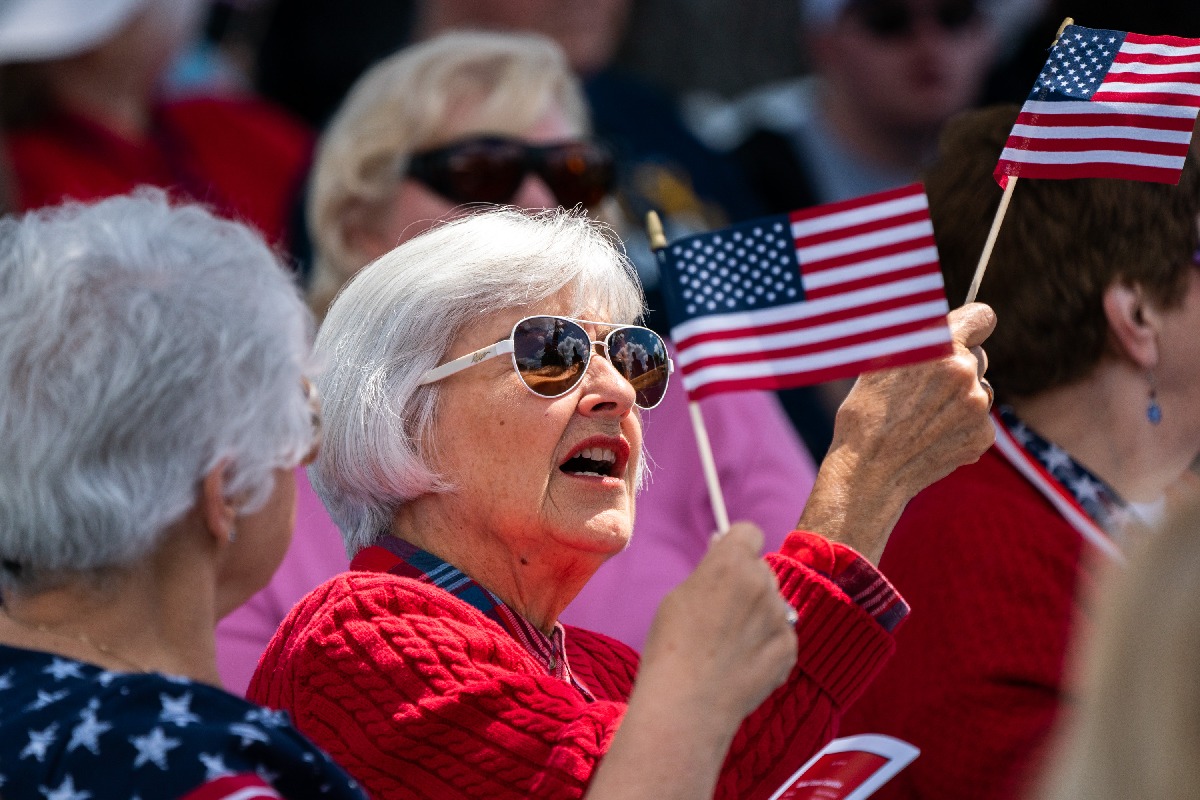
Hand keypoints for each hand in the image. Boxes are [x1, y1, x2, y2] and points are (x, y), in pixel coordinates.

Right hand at [640, 522, 797, 720]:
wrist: (688, 704)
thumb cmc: (671, 648)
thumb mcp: (679, 596)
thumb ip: (709, 576)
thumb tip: (723, 569)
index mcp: (731, 563)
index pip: (748, 532)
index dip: (737, 546)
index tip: (728, 561)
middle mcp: (762, 583)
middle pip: (761, 570)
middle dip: (747, 583)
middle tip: (723, 612)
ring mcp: (780, 617)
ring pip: (773, 604)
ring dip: (759, 615)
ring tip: (731, 645)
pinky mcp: (790, 649)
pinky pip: (781, 635)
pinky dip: (767, 644)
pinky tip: (744, 663)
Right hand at [798, 303, 996, 562]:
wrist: (869, 472)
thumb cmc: (865, 413)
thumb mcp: (881, 362)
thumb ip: (917, 339)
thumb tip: (935, 323)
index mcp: (942, 347)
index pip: (982, 317)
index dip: (971, 325)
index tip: (964, 334)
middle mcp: (967, 373)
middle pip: (978, 356)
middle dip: (958, 367)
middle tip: (924, 389)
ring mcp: (979, 407)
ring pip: (980, 390)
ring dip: (960, 399)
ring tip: (922, 417)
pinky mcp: (983, 436)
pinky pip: (979, 420)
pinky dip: (961, 427)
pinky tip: (931, 436)